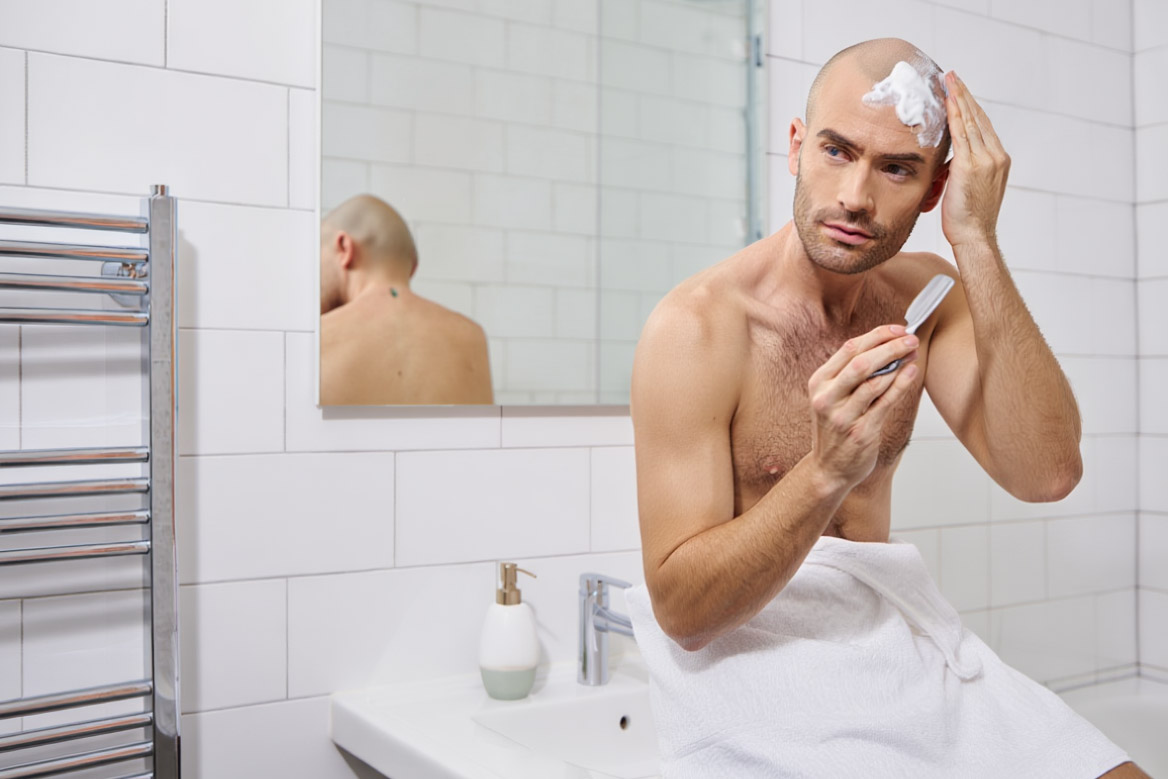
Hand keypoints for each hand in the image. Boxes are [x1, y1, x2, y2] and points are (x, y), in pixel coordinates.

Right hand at [807, 326, 919, 489]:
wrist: (829, 468)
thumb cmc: (835, 429)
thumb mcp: (831, 397)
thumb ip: (849, 373)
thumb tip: (884, 345)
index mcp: (819, 383)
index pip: (849, 349)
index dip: (876, 335)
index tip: (897, 329)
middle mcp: (827, 398)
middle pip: (861, 363)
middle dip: (890, 346)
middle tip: (911, 339)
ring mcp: (842, 416)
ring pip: (874, 382)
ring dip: (898, 364)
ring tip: (913, 354)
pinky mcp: (860, 432)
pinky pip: (884, 403)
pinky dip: (900, 385)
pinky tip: (911, 373)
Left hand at [941, 72, 1010, 249]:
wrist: (975, 236)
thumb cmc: (968, 218)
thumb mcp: (968, 187)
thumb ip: (963, 170)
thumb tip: (951, 163)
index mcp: (998, 159)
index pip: (983, 126)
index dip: (971, 106)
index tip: (960, 91)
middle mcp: (996, 155)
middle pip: (978, 117)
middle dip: (964, 95)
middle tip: (952, 76)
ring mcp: (986, 159)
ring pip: (970, 121)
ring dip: (958, 98)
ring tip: (948, 80)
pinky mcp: (971, 166)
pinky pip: (962, 134)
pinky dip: (955, 115)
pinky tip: (947, 101)